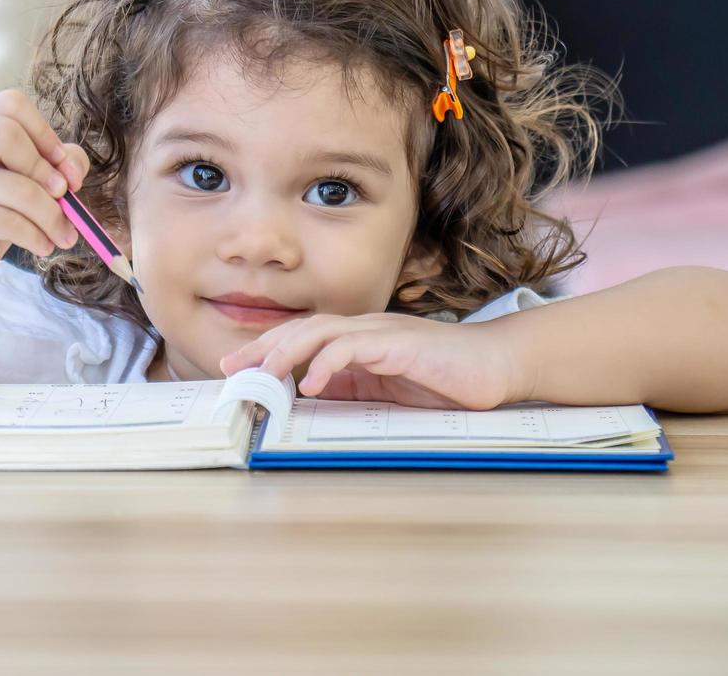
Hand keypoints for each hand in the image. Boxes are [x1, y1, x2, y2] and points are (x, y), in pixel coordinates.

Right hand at [0, 89, 90, 289]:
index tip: (62, 164)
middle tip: (64, 196)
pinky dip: (36, 237)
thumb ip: (60, 161)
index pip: (11, 104)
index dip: (44, 132)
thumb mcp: (28, 177)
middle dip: (45, 170)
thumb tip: (73, 171)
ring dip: (51, 215)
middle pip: (8, 136)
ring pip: (17, 188)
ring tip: (64, 233)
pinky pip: (8, 221)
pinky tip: (44, 245)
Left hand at [218, 312, 531, 410]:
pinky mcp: (400, 343)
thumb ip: (351, 389)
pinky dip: (329, 362)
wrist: (497, 367)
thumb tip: (308, 398)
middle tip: (231, 368)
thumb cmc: (444, 379)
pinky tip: (312, 383)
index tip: (235, 368)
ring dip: (286, 351)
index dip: (266, 349)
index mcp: (357, 340)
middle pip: (301, 329)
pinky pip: (355, 348)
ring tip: (261, 373)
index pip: (301, 338)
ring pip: (321, 331)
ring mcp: (381, 332)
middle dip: (262, 347)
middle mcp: (364, 329)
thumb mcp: (386, 391)